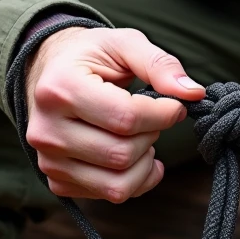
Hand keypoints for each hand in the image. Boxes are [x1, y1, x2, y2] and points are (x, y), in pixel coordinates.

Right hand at [24, 27, 204, 202]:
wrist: (50, 72)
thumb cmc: (90, 56)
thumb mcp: (124, 43)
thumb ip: (159, 64)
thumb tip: (193, 93)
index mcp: (59, 89)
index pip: (125, 118)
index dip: (163, 114)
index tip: (176, 105)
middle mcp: (46, 130)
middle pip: (122, 154)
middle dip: (152, 136)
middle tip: (153, 117)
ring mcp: (49, 161)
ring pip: (117, 185)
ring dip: (144, 162)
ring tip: (143, 137)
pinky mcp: (57, 182)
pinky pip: (109, 195)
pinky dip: (135, 179)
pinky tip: (135, 156)